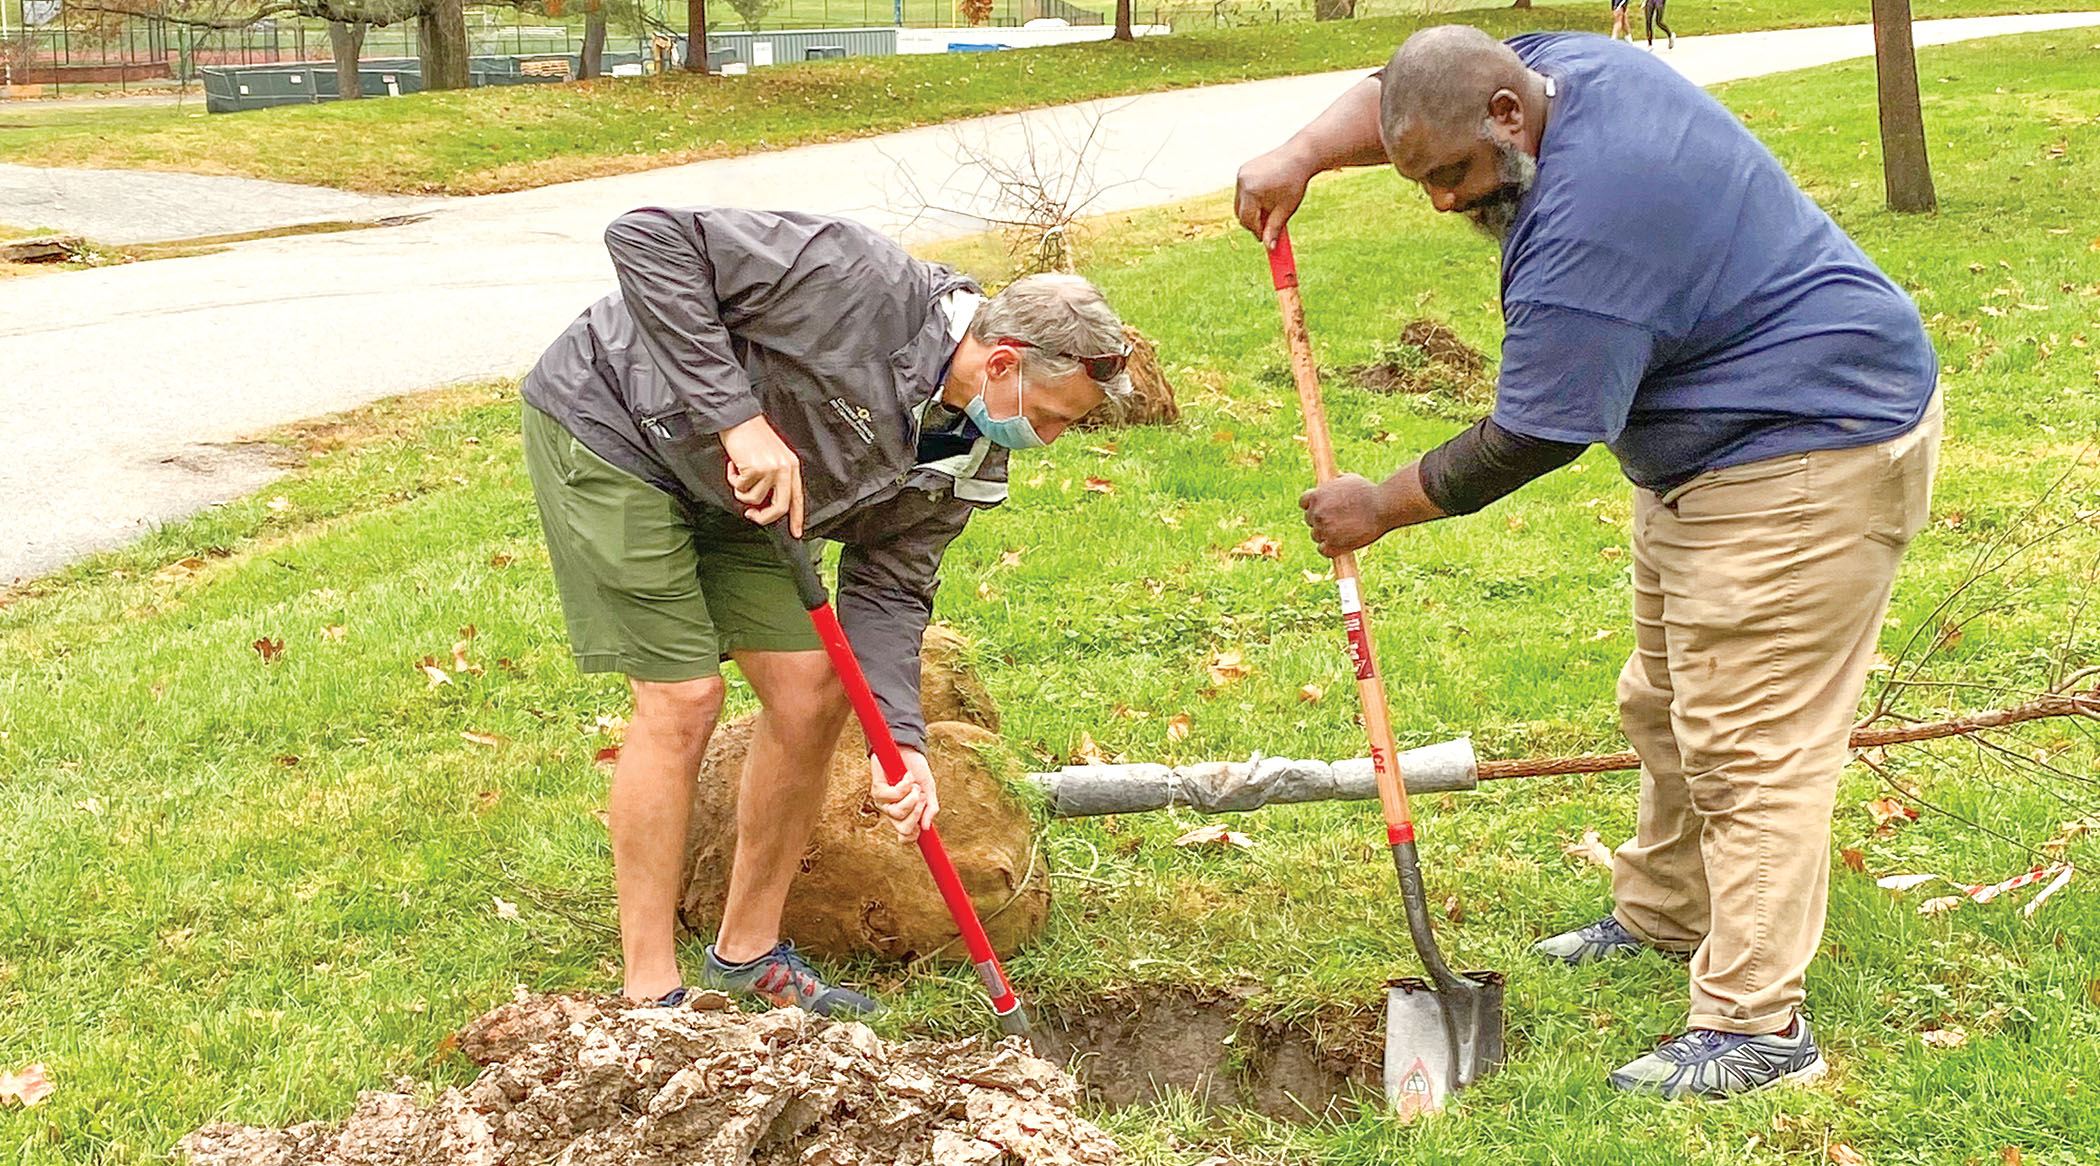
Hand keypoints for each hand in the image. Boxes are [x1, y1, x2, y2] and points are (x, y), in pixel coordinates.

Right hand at [719, 415, 804, 535]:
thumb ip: (774, 480)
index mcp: (791, 466)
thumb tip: (765, 505)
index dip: (797, 518)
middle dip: (763, 517)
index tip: (795, 533)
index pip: (797, 498)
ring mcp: (771, 469)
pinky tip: (734, 465)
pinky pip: (741, 488)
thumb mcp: (771, 458)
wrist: (738, 418)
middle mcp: (785, 468)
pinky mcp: (756, 468)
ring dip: (741, 489)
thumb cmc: (751, 437)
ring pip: (754, 499)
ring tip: (739, 472)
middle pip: (780, 507)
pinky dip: (732, 479)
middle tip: (751, 514)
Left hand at [870, 747, 938, 842]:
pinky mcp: (877, 790)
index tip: (922, 829)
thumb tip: (926, 828)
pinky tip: (907, 776)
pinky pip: (893, 796)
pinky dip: (904, 785)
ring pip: (898, 813)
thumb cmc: (917, 770)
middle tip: (922, 797)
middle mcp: (892, 812)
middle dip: (916, 813)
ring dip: (912, 797)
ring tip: (915, 784)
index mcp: (905, 815)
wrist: (907, 750)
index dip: (913, 837)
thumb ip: (930, 808)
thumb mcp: (929, 789)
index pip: (905, 837)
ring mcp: (883, 802)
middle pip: (903, 829)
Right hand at [1235, 145, 1315, 248]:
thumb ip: (1274, 229)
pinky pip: (1243, 191)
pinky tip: (1267, 196)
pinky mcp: (1243, 170)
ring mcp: (1241, 174)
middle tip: (1267, 226)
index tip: (1266, 237)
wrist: (1300, 155)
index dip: (1257, 231)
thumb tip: (1269, 248)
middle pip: (1240, 213)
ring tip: (1269, 209)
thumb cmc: (1295, 182)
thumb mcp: (1285, 209)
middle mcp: (1242, 182)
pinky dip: (1251, 198)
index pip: (1247, 220)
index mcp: (1251, 192)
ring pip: (1240, 203)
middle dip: (1253, 222)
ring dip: (1251, 210)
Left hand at [1299, 473, 1391, 557]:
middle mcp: (1316, 513)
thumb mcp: (1349, 479)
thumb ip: (1336, 482)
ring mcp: (1323, 530)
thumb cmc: (1369, 492)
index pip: (1303, 503)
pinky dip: (1330, 548)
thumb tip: (1333, 482)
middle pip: (1309, 520)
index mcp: (1316, 496)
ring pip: (1316, 536)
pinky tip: (1340, 545)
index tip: (1322, 508)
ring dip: (1326, 535)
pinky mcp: (1332, 545)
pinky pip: (1323, 550)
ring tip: (1344, 532)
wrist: (1382, 507)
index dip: (1313, 506)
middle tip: (1336, 521)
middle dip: (1320, 520)